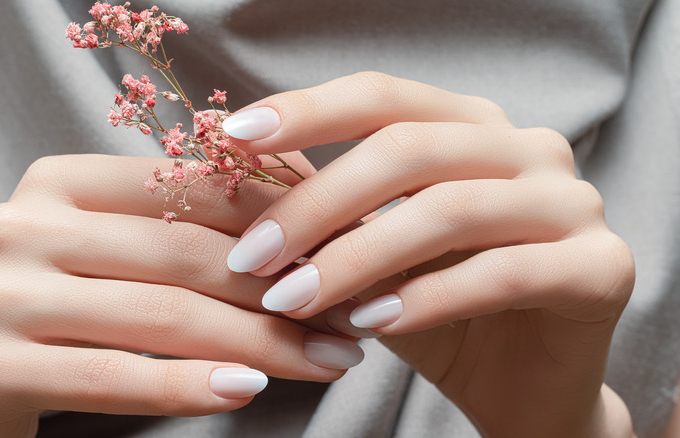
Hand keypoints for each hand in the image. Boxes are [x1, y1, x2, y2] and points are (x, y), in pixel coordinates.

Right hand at [0, 154, 361, 437]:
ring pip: (162, 314)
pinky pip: (115, 376)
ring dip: (261, 342)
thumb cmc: (50, 320)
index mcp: (60, 182)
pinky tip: (249, 389)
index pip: (191, 190)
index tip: (349, 253)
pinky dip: (190, 385)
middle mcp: (24, 223)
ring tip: (326, 359)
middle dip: (284, 291)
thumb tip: (306, 230)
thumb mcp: (106, 258)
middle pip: (184, 254)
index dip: (280, 222)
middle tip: (352, 319)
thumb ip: (179, 234)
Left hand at [222, 72, 635, 436]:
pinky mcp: (602, 266)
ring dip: (358, 258)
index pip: (384, 97)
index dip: (308, 110)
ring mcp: (573, 202)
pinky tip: (369, 325)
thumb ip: (333, 219)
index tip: (236, 138)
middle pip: (408, 149)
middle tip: (253, 258)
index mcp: (473, 127)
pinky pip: (502, 273)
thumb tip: (246, 193)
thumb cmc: (437, 311)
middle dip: (318, 205)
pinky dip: (424, 299)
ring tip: (295, 299)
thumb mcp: (375, 255)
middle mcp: (528, 148)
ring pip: (448, 210)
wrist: (518, 385)